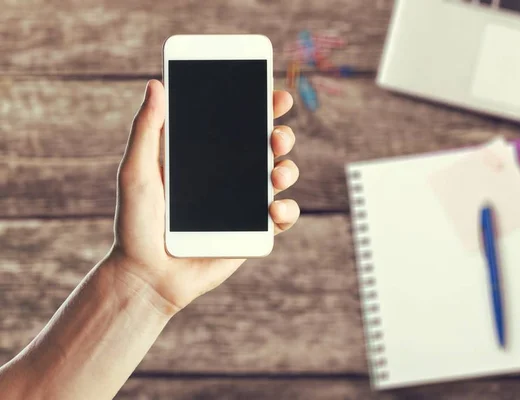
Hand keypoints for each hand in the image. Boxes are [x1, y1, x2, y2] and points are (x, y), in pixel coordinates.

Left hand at [108, 80, 299, 314]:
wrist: (146, 275)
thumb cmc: (135, 224)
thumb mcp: (136, 171)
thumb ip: (147, 129)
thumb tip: (156, 84)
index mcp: (206, 158)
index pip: (239, 125)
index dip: (261, 107)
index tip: (275, 94)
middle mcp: (229, 177)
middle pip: (267, 147)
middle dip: (281, 135)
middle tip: (277, 135)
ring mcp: (243, 205)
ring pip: (281, 178)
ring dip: (288, 170)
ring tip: (276, 174)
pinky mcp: (252, 233)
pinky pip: (281, 218)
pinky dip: (287, 211)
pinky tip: (275, 209)